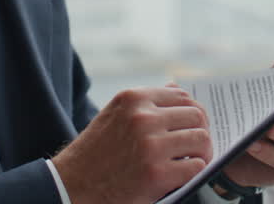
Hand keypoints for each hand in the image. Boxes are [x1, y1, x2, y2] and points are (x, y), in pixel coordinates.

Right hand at [53, 86, 211, 203]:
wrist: (72, 185)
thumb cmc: (96, 151)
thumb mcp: (115, 115)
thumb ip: (145, 103)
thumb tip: (176, 88)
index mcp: (133, 98)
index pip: (182, 96)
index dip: (192, 112)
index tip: (192, 125)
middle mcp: (143, 117)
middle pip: (196, 116)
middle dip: (201, 131)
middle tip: (197, 146)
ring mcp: (151, 145)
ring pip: (200, 139)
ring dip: (201, 152)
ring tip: (193, 160)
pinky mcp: (157, 173)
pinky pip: (196, 166)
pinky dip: (195, 171)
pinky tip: (184, 175)